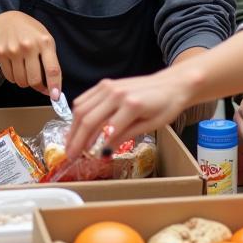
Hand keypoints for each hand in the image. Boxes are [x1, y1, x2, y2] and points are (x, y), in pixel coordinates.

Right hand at [0, 12, 61, 97]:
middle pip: (34, 80)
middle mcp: (29, 46)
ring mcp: (13, 50)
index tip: (56, 97)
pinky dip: (15, 78)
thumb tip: (53, 88)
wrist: (7, 21)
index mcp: (45, 42)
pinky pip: (10, 78)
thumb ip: (51, 62)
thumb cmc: (31, 33)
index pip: (52, 69)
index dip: (55, 86)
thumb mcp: (46, 40)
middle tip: (40, 86)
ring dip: (25, 82)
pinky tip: (17, 67)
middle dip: (38, 87)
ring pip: (21, 81)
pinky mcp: (1, 54)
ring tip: (27, 72)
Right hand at [66, 67, 195, 159]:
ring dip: (73, 127)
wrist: (172, 84)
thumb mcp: (150, 126)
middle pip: (87, 118)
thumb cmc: (165, 106)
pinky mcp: (105, 83)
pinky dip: (78, 113)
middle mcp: (116, 93)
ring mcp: (108, 86)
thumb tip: (105, 151)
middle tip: (70, 154)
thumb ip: (125, 136)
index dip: (92, 146)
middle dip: (76, 139)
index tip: (83, 159)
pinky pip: (85, 98)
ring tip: (71, 143)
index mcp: (131, 105)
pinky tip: (77, 126)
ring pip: (81, 108)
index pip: (104, 130)